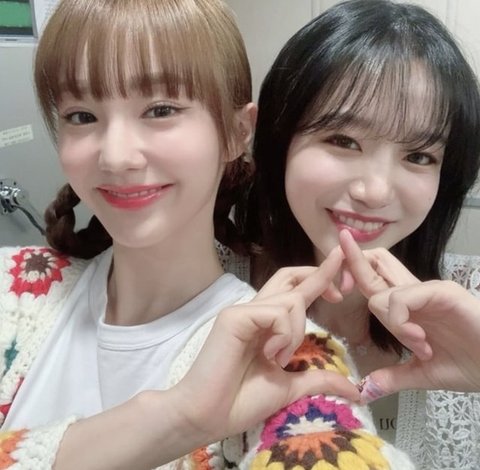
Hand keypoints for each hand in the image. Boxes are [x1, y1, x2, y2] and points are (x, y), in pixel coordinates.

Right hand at [172, 247, 358, 443]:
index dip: (319, 277)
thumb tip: (355, 389)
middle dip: (319, 275)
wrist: (208, 417)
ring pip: (291, 300)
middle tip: (339, 294)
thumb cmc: (242, 401)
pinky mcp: (235, 316)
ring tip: (278, 359)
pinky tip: (270, 355)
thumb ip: (318, 379)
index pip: (295, 290)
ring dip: (297, 331)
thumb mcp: (290, 387)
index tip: (341, 274)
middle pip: (290, 275)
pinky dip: (283, 334)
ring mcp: (244, 311)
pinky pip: (276, 312)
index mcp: (266, 324)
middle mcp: (256, 311)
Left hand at [337, 229, 479, 399]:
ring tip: (418, 345)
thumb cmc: (471, 364)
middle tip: (340, 288)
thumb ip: (393, 377)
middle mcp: (414, 292)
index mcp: (408, 307)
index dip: (352, 271)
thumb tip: (366, 389)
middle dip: (352, 263)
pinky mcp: (441, 291)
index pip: (372, 281)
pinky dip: (402, 322)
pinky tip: (420, 341)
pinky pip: (403, 298)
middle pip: (375, 263)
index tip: (336, 270)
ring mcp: (427, 289)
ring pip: (383, 292)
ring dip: (390, 322)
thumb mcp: (424, 373)